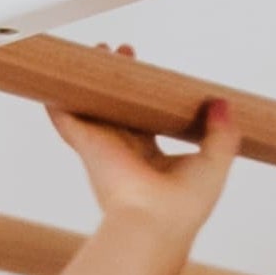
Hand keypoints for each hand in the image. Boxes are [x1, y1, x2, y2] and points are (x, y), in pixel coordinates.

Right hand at [29, 49, 240, 274]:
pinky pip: (65, 118)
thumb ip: (222, 134)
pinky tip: (52, 82)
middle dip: (118, 80)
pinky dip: (57, 101)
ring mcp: (103, 149)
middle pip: (117, 109)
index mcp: (152, 159)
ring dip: (90, 82)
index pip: (148, 121)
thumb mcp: (215, 164)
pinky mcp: (87, 145)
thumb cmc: (185, 206)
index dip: (148, 97)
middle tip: (123, 53)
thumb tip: (221, 103)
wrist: (154, 224)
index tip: (152, 74)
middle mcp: (125, 153)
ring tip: (97, 51)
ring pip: (92, 107)